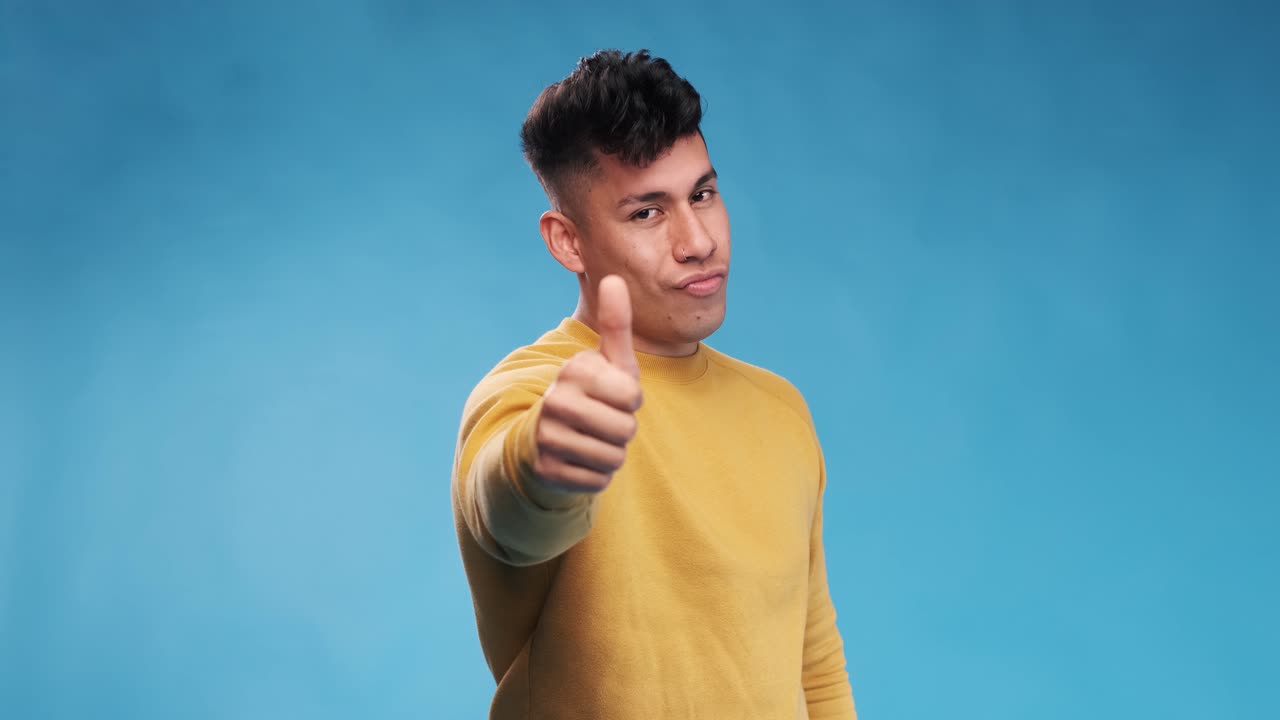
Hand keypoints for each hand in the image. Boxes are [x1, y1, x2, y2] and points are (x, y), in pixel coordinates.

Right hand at [532, 275, 642, 493]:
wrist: (542, 438)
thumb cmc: (589, 395)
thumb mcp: (606, 361)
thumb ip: (615, 322)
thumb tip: (614, 277)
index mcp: (575, 370)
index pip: (633, 396)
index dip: (630, 400)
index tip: (611, 395)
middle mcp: (556, 400)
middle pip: (626, 430)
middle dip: (622, 430)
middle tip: (601, 422)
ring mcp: (547, 436)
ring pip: (613, 457)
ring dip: (610, 453)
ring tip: (590, 440)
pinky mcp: (546, 470)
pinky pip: (598, 480)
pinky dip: (595, 475)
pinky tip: (579, 460)